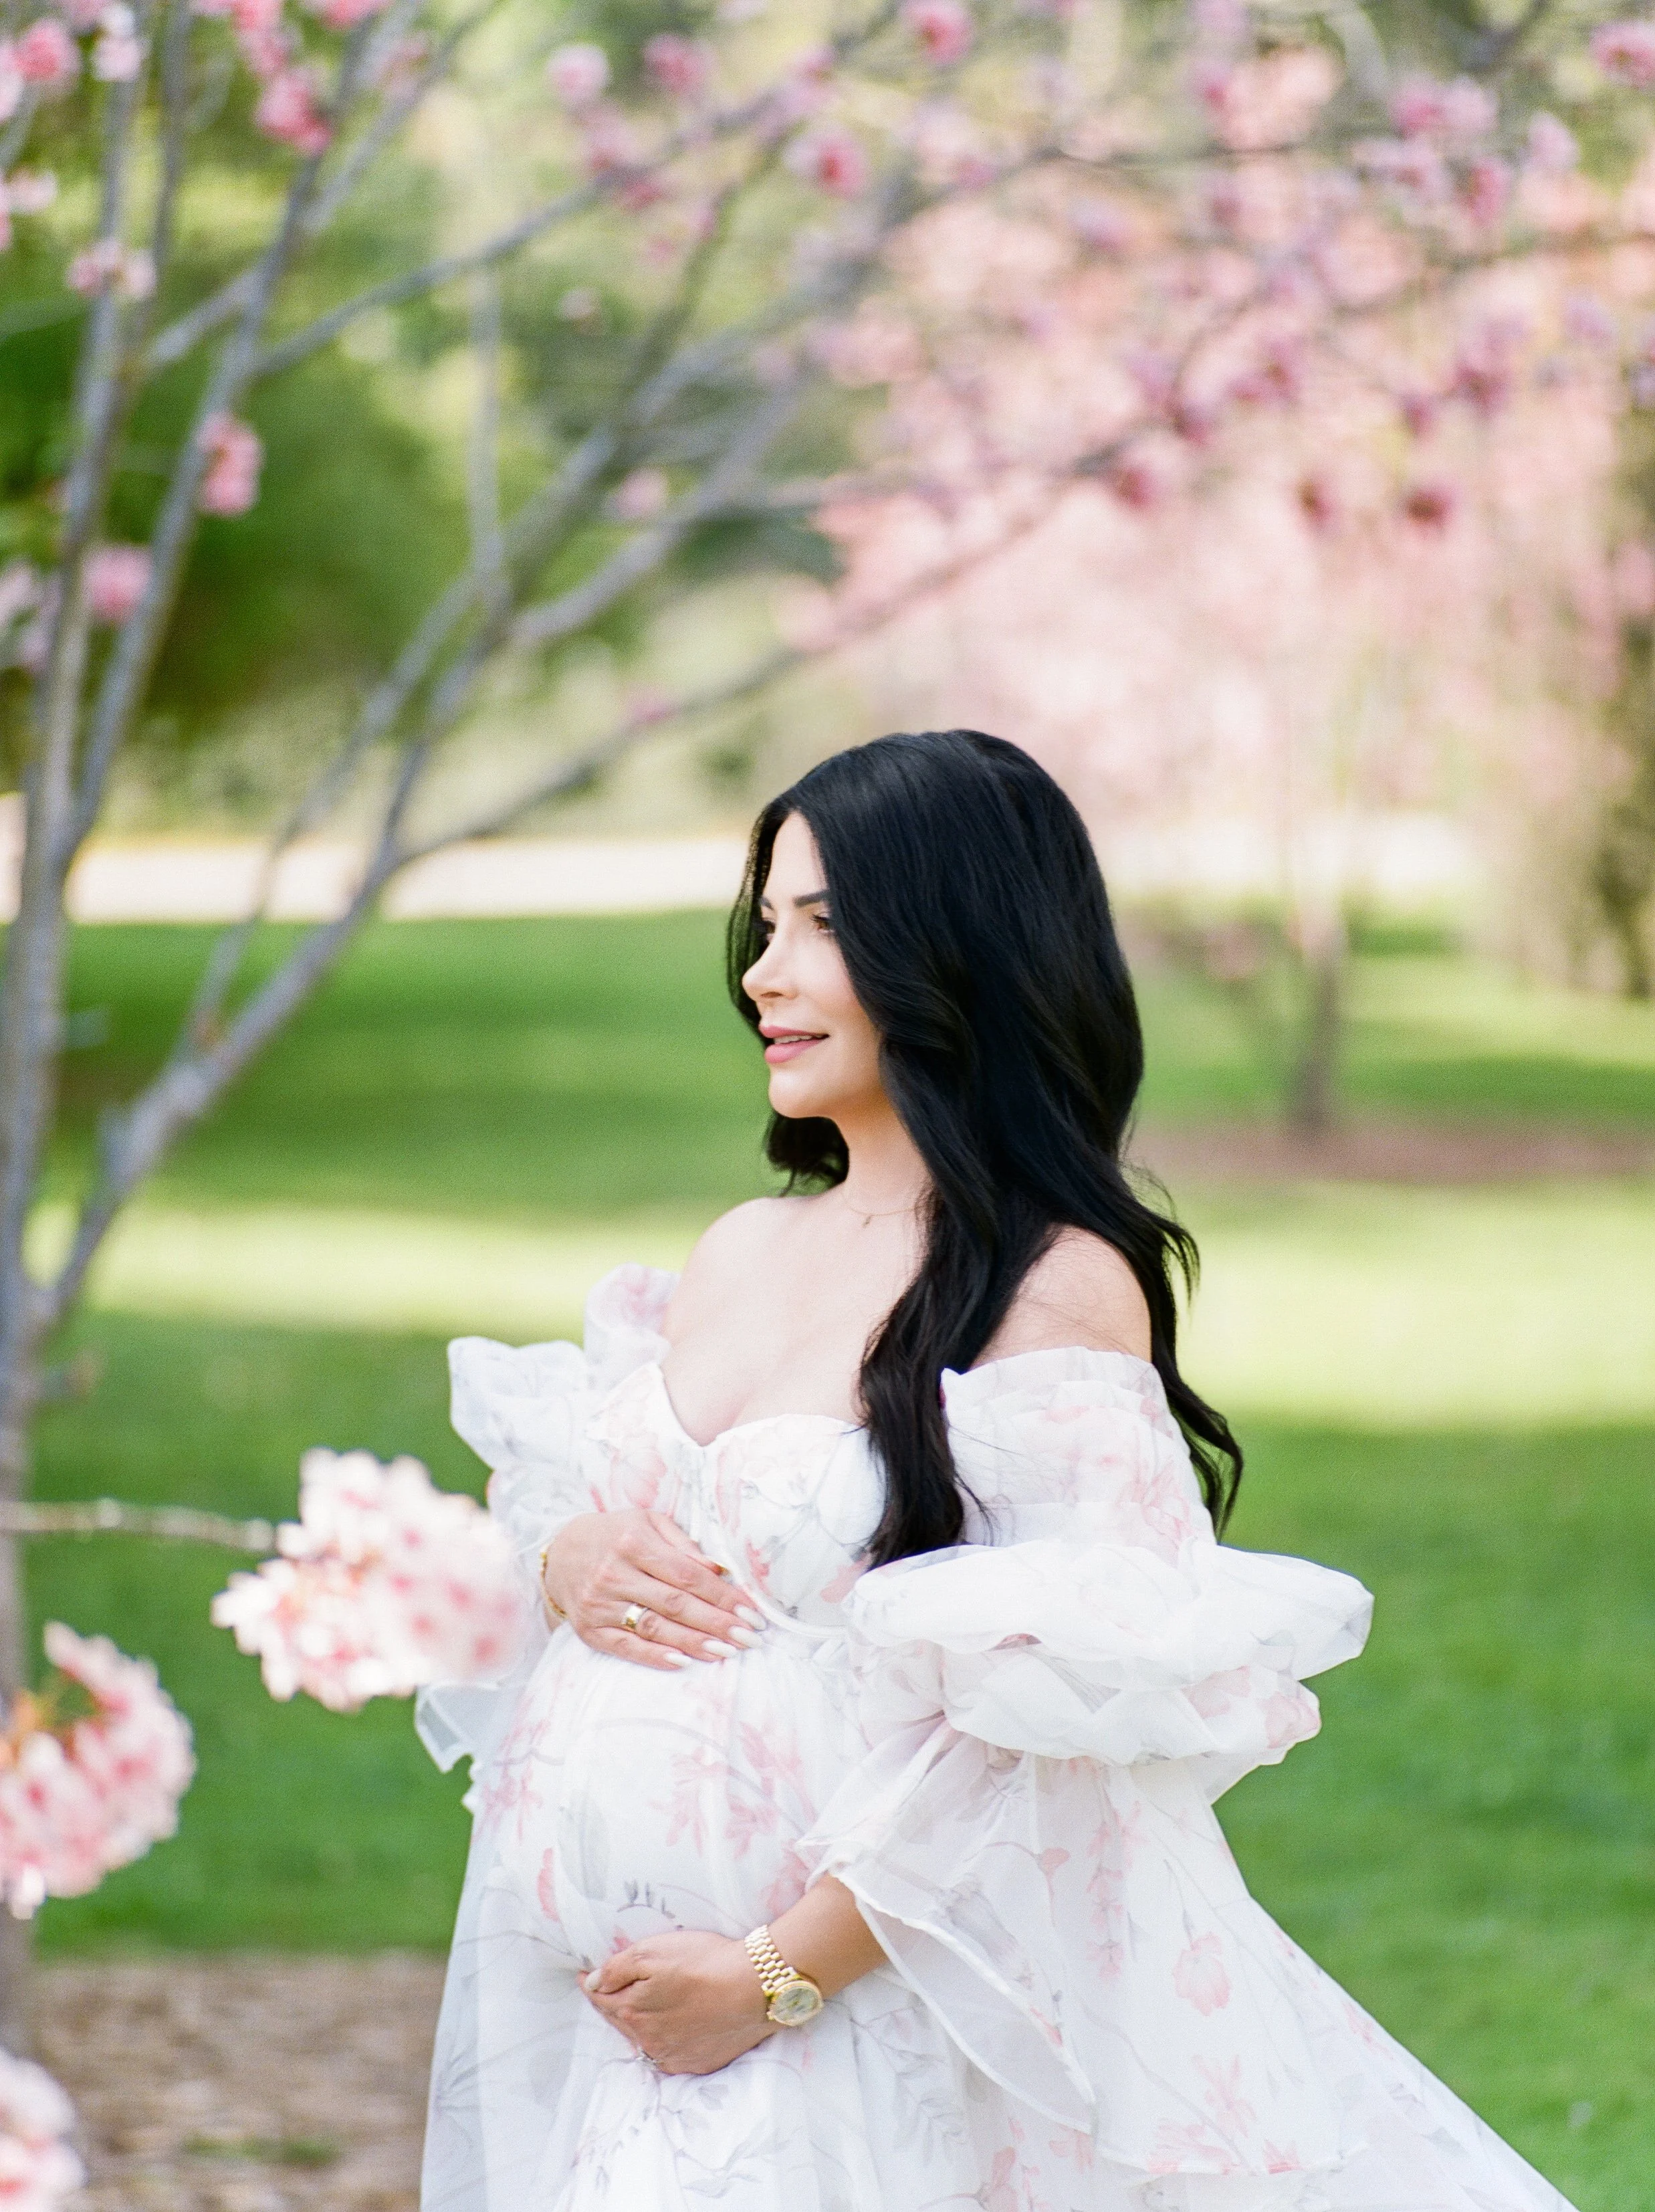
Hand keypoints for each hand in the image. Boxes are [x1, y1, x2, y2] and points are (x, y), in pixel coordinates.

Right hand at [543, 1509, 765, 1670]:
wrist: (561, 1552)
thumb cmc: (617, 1534)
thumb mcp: (648, 1523)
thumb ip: (684, 1544)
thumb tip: (719, 1570)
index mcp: (633, 1542)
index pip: (687, 1575)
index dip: (722, 1595)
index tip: (751, 1612)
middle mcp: (614, 1573)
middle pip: (675, 1604)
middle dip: (717, 1623)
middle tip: (750, 1638)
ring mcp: (599, 1604)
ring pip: (654, 1628)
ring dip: (694, 1643)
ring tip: (727, 1652)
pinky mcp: (588, 1630)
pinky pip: (626, 1647)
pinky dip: (655, 1657)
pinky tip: (684, 1662)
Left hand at [581, 1930, 773, 2074]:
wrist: (755, 1988)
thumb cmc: (704, 1963)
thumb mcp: (653, 1952)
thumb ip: (618, 1969)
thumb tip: (593, 1982)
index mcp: (633, 2012)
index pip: (600, 1999)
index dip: (592, 1984)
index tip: (585, 1975)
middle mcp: (648, 2042)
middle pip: (620, 2021)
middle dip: (611, 2004)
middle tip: (608, 1988)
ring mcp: (673, 2057)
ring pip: (644, 2040)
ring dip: (637, 2024)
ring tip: (640, 2007)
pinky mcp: (697, 2063)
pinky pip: (669, 2053)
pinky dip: (663, 2040)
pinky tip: (669, 2028)